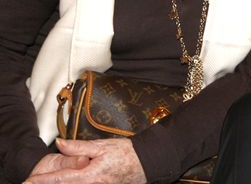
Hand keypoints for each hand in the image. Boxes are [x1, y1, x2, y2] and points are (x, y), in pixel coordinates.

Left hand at [24, 138, 145, 183]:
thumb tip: (60, 143)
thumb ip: (78, 147)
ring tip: (48, 181)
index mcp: (90, 175)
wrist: (147, 163)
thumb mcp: (102, 146)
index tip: (30, 181)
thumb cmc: (128, 154)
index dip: (43, 180)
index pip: (60, 179)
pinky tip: (68, 181)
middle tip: (33, 182)